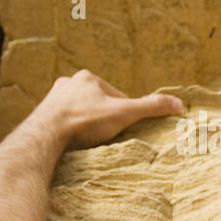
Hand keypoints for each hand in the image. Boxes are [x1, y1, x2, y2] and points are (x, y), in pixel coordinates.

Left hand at [36, 69, 184, 149]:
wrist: (46, 134)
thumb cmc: (86, 121)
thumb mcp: (124, 113)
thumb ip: (150, 108)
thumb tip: (179, 104)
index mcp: (88, 78)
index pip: (115, 95)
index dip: (124, 111)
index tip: (126, 127)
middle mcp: (68, 83)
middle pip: (95, 102)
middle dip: (102, 116)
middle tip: (108, 135)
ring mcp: (52, 100)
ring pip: (77, 111)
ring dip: (85, 123)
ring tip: (91, 141)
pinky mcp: (41, 116)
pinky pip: (61, 122)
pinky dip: (69, 131)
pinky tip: (73, 143)